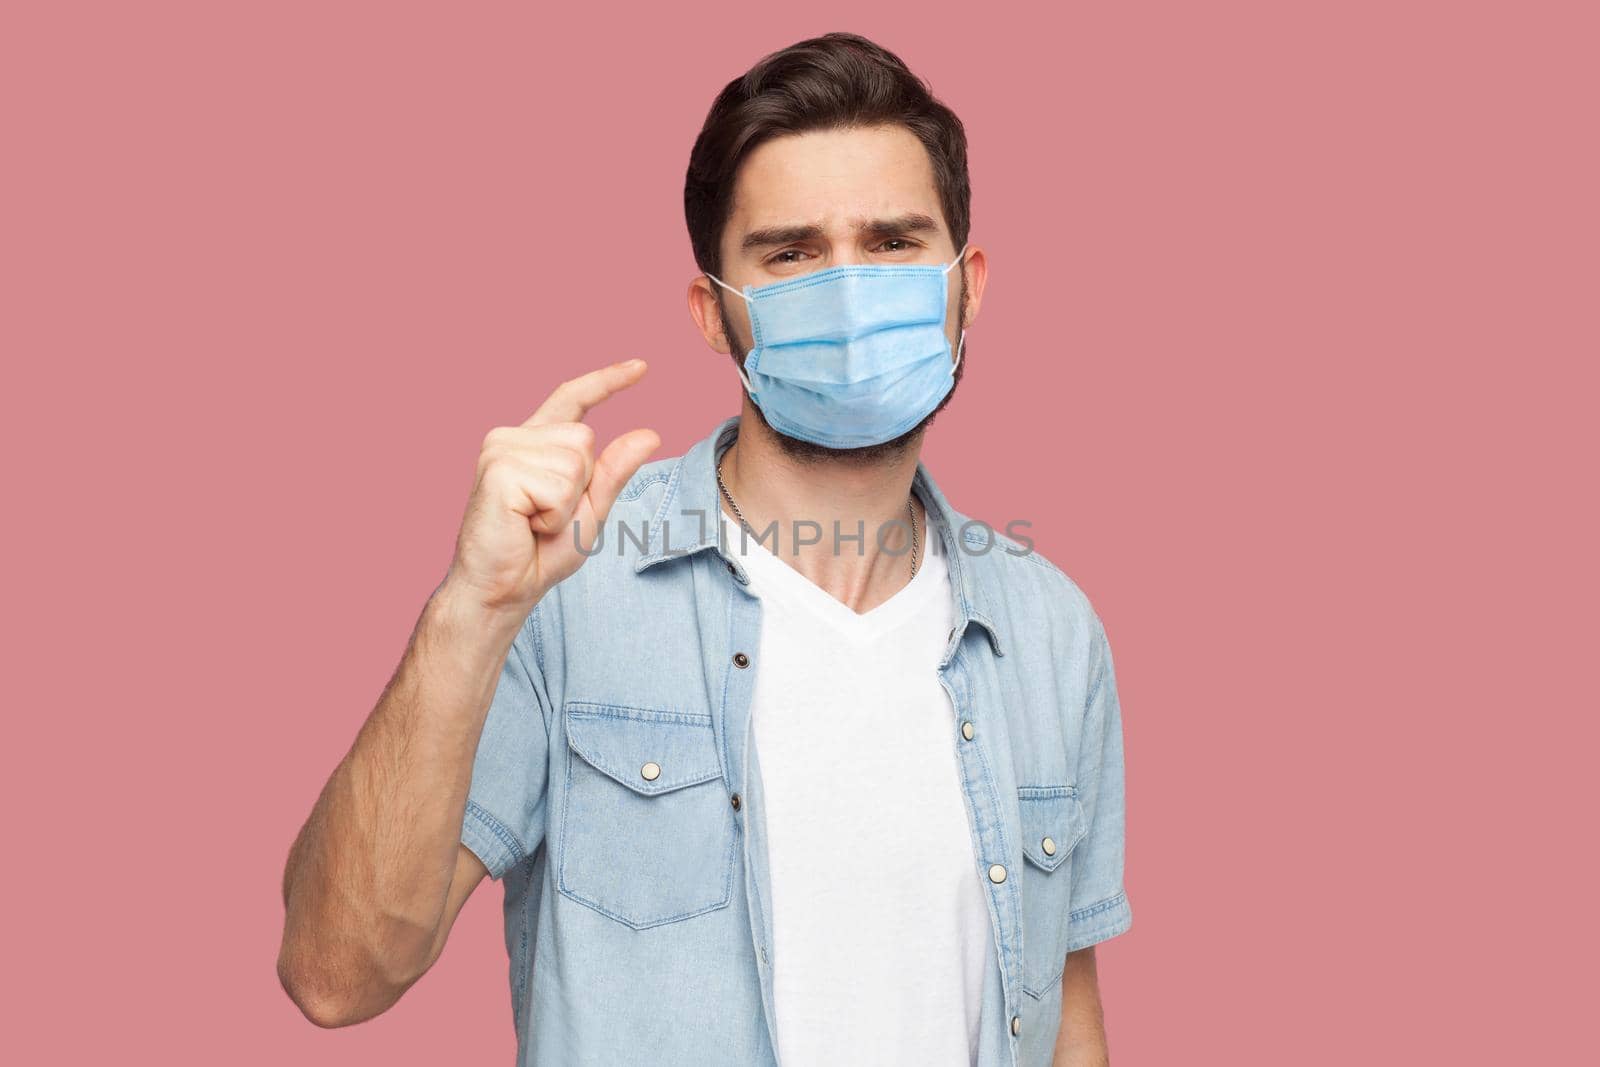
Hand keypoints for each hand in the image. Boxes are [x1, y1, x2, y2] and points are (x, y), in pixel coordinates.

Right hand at [443, 359, 658, 617]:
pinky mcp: (498, 470)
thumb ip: (614, 472)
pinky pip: (558, 486)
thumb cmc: (539, 553)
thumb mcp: (590, 510)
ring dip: (566, 505)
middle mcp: (513, 438)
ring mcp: (501, 449)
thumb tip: (650, 434)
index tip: (642, 366)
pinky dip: (553, 516)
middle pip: (585, 439)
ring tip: (533, 522)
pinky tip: (525, 525)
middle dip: (581, 487)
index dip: (607, 381)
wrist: (501, 589)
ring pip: (575, 463)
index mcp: (535, 443)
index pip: (573, 398)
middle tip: (546, 517)